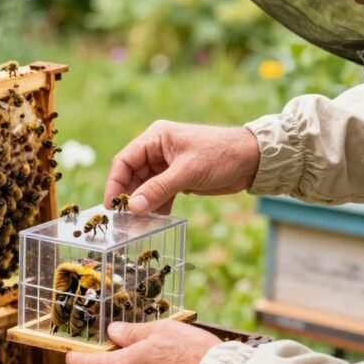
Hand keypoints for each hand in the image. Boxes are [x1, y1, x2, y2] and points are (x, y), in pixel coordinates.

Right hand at [105, 121, 260, 214]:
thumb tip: (133, 207)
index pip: (124, 161)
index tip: (111, 207)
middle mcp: (157, 150)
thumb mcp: (187, 172)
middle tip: (124, 221)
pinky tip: (154, 221)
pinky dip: (157, 207)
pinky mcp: (178, 178)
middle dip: (128, 198)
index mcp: (155, 138)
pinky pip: (160, 194)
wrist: (252, 159)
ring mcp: (167, 165)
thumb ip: (159, 189)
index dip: (115, 184)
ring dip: (142, 205)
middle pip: (132, 176)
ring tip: (137, 225)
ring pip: (145, 187)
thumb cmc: (221, 155)